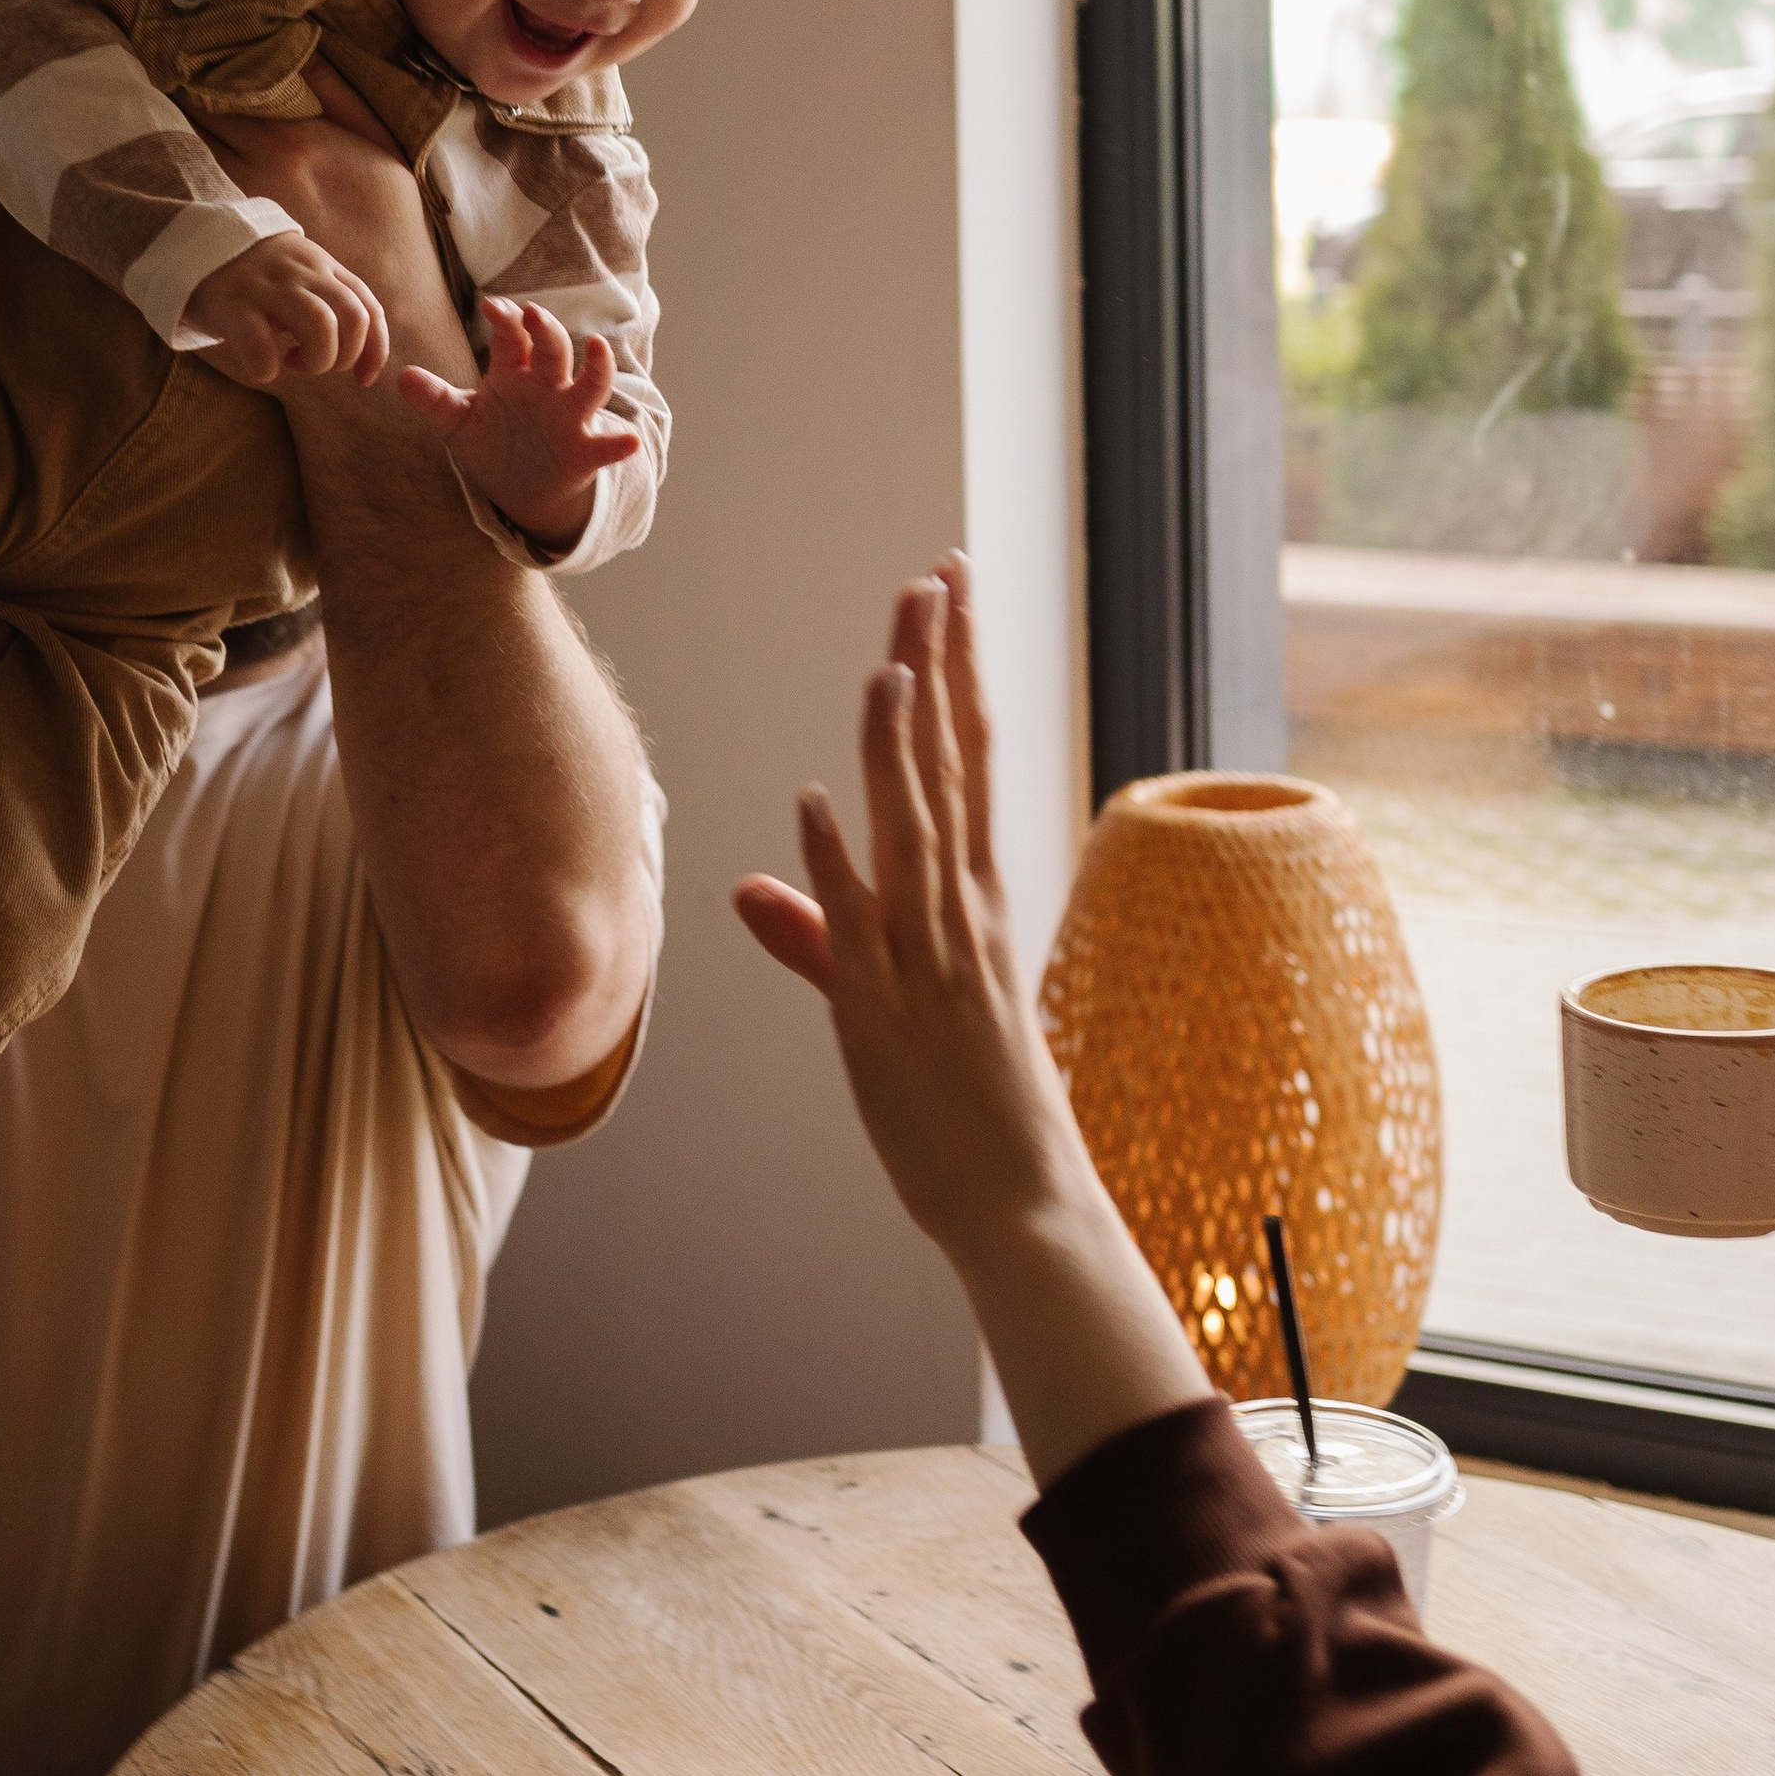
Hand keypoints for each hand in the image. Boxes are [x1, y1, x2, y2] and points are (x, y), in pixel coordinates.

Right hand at [184, 231, 389, 387]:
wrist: (195, 240)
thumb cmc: (255, 274)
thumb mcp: (300, 273)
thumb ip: (330, 297)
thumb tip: (362, 352)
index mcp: (322, 267)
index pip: (369, 308)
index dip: (376, 350)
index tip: (365, 379)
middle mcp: (301, 273)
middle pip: (353, 318)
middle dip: (346, 357)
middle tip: (318, 363)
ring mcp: (268, 287)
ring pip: (320, 326)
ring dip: (317, 361)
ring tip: (295, 363)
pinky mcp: (232, 305)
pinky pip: (261, 346)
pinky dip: (267, 369)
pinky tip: (261, 367)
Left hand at [398, 296, 638, 549]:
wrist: (519, 489)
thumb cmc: (491, 443)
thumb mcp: (458, 422)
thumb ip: (434, 400)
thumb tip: (400, 377)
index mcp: (514, 373)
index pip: (513, 338)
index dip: (506, 321)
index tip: (492, 308)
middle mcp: (547, 387)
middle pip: (553, 350)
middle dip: (546, 331)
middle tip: (533, 314)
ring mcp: (569, 417)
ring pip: (590, 385)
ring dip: (597, 367)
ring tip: (597, 348)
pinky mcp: (585, 451)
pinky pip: (606, 446)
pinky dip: (619, 444)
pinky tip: (629, 442)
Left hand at [734, 561, 1083, 1266]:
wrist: (1022, 1199)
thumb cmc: (967, 1099)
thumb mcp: (892, 998)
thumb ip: (817, 934)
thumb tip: (752, 889)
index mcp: (975, 896)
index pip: (968, 755)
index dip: (957, 669)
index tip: (949, 590)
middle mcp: (961, 910)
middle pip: (948, 766)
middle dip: (941, 667)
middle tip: (937, 576)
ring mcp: (929, 957)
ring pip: (912, 828)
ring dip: (898, 746)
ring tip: (889, 662)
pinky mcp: (887, 1011)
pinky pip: (859, 925)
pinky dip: (837, 863)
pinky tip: (815, 802)